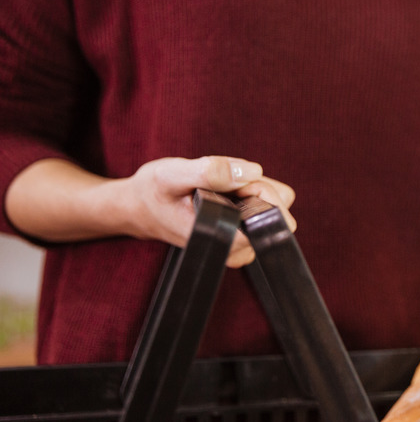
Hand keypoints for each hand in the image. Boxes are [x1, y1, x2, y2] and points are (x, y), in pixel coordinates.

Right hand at [121, 156, 296, 267]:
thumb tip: (253, 171)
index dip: (258, 190)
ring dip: (251, 188)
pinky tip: (221, 192)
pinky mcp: (245, 234)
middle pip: (278, 209)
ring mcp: (244, 244)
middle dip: (254, 186)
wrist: (139, 208)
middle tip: (219, 182)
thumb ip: (211, 172)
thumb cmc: (153, 192)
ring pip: (274, 205)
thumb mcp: (172, 175)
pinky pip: (264, 204)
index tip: (231, 182)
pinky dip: (248, 191)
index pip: (272, 216)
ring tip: (216, 187)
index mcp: (225, 240)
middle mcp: (239, 250)